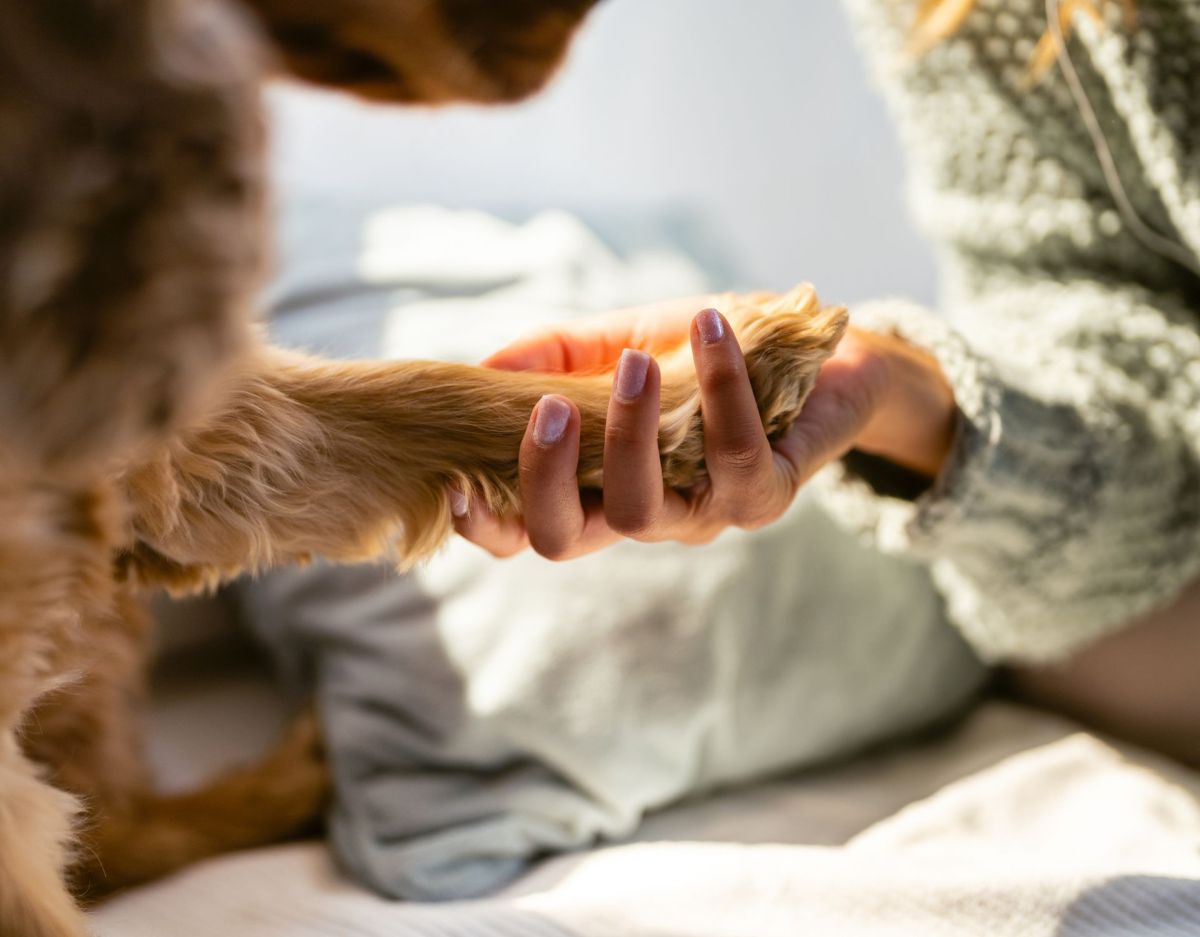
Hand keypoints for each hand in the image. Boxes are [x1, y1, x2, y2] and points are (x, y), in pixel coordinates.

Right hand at [452, 297, 954, 559]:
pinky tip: (710, 328)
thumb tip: (484, 368)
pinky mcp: (766, 493)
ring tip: (633, 361)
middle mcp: (644, 514)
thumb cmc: (705, 354)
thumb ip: (554, 356)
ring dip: (628, 432)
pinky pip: (733, 456)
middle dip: (543, 478)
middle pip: (565, 538)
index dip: (484, 526)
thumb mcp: (616, 341)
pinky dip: (718, 387)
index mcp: (597, 486)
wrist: (818, 352)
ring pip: (642, 508)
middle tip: (547, 406)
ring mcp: (704, 513)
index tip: (452, 484)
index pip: (528, 530)